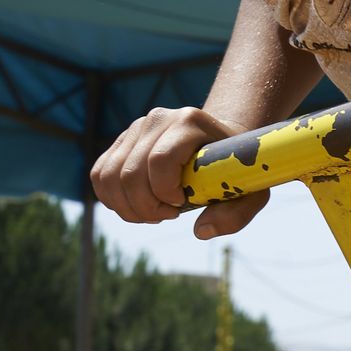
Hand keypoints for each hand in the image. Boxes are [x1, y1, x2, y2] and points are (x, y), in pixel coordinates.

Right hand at [91, 107, 267, 237]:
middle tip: (169, 215)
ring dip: (128, 208)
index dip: (164, 192)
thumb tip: (201, 231)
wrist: (220, 142)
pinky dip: (113, 200)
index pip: (160, 160)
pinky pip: (100, 175)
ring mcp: (135, 128)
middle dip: (146, 207)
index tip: (181, 206)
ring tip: (153, 213)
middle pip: (130, 174)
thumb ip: (235, 214)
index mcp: (189, 122)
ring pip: (109, 177)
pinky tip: (137, 206)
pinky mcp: (121, 141)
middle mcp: (157, 119)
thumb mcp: (251, 190)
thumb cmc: (236, 168)